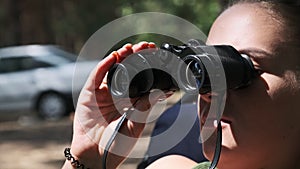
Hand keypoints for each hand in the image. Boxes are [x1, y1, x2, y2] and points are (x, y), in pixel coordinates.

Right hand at [62, 42, 164, 168]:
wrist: (95, 156)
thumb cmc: (116, 144)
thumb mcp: (135, 126)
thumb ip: (145, 108)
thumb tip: (162, 92)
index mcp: (130, 101)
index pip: (140, 78)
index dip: (146, 65)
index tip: (155, 55)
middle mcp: (117, 94)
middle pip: (127, 70)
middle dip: (135, 57)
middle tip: (145, 46)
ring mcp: (103, 93)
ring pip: (112, 69)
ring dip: (120, 57)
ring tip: (130, 48)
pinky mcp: (89, 94)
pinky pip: (96, 77)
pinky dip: (103, 66)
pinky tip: (113, 57)